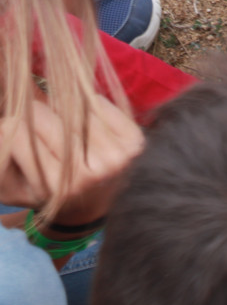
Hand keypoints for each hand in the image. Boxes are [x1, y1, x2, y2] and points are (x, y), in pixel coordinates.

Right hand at [0, 95, 142, 218]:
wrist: (87, 202)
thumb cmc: (41, 186)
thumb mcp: (8, 182)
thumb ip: (2, 152)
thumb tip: (11, 123)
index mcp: (57, 188)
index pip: (17, 134)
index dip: (11, 127)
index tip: (19, 138)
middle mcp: (91, 176)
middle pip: (42, 117)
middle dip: (34, 116)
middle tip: (41, 131)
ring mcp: (116, 159)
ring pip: (70, 107)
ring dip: (61, 111)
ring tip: (63, 130)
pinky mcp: (134, 142)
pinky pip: (99, 103)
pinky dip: (87, 104)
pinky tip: (85, 123)